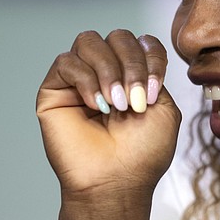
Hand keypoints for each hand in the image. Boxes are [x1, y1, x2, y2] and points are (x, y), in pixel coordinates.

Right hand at [36, 30, 181, 200]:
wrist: (116, 183)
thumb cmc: (142, 154)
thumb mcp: (165, 108)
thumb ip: (155, 72)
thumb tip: (138, 49)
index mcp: (132, 76)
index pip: (141, 42)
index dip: (150, 58)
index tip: (154, 91)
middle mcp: (105, 73)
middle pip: (117, 37)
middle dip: (132, 65)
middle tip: (136, 101)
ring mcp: (78, 80)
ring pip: (89, 42)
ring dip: (109, 71)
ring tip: (116, 104)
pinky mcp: (54, 91)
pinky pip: (67, 62)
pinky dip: (86, 80)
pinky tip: (96, 106)